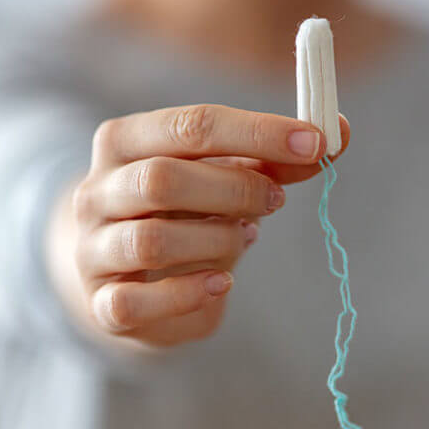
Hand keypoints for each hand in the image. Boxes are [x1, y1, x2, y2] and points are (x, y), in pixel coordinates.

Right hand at [48, 104, 348, 347]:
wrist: (129, 270)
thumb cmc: (182, 212)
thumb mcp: (222, 178)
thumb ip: (271, 160)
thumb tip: (336, 133)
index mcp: (125, 142)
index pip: (191, 126)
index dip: (258, 133)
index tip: (315, 142)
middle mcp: (96, 191)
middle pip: (163, 179)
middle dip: (237, 190)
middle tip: (276, 202)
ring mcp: (92, 249)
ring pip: (152, 241)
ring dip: (217, 240)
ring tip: (245, 238)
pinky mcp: (100, 303)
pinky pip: (134, 302)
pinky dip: (188, 294)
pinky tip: (222, 283)